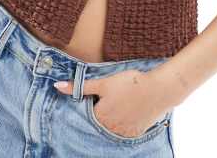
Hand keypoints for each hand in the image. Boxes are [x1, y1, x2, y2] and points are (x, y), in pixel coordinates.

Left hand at [54, 68, 173, 138]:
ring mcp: (124, 133)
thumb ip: (80, 86)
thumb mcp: (103, 82)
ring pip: (112, 127)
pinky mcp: (136, 133)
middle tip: (113, 97)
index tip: (100, 94)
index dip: (93, 102)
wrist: (158, 89)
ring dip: (113, 118)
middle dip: (102, 111)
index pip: (88, 113)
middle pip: (99, 122)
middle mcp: (110, 129)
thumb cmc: (130, 83)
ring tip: (122, 102)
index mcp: (100, 117)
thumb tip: (57, 86)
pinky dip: (125, 122)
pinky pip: (125, 130)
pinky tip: (130, 109)